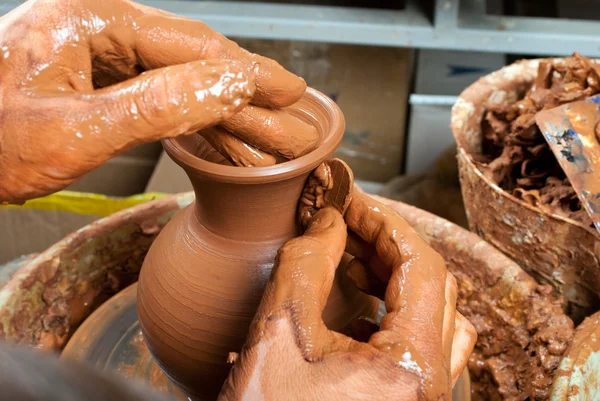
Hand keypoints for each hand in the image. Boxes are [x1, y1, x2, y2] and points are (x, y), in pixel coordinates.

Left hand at [0, 0, 316, 202]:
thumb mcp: (75, 128)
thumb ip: (158, 105)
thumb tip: (229, 85)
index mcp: (92, 18)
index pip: (194, 42)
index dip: (248, 69)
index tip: (289, 89)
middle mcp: (98, 27)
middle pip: (193, 56)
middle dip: (243, 90)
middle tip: (287, 112)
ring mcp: (95, 53)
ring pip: (178, 76)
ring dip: (221, 107)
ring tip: (262, 129)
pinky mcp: (92, 80)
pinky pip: (155, 92)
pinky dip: (189, 115)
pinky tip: (215, 128)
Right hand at [218, 191, 476, 400]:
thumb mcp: (278, 334)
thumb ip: (306, 263)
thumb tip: (329, 221)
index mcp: (413, 369)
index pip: (420, 266)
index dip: (384, 223)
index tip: (350, 202)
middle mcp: (434, 387)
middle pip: (433, 289)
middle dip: (389, 247)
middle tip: (347, 225)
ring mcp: (424, 399)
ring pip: (435, 318)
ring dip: (396, 279)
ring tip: (353, 260)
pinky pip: (424, 347)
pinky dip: (395, 313)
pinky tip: (358, 307)